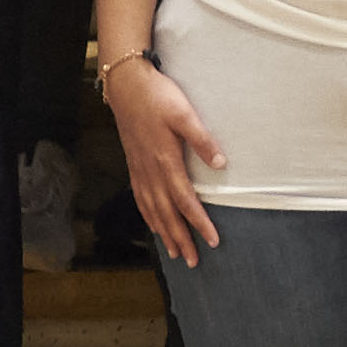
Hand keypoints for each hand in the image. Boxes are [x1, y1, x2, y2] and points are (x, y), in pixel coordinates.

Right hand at [100, 52, 223, 263]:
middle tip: (194, 261)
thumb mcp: (184, 113)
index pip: (185, 201)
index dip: (199, 222)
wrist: (126, 85)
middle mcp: (151, 171)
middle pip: (167, 213)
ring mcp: (140, 169)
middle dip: (181, 238)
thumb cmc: (157, 96)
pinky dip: (148, 216)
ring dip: (165, 233)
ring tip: (175, 253)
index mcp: (166, 161)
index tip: (212, 240)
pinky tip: (153, 225)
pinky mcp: (134, 164)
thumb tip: (220, 165)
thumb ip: (202, 140)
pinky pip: (140, 198)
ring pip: (153, 210)